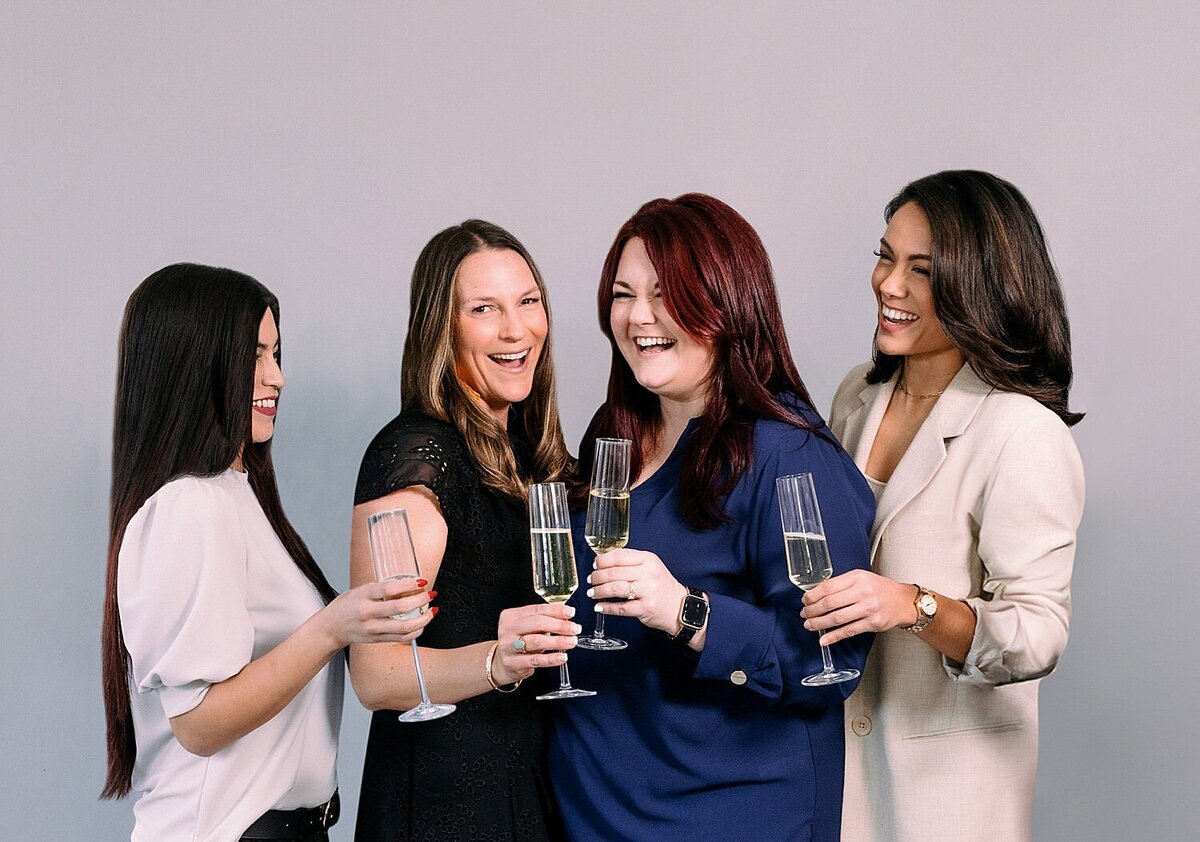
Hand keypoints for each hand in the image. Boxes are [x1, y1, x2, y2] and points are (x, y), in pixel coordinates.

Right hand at [319, 579, 436, 648]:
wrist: (331, 628)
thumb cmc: (346, 606)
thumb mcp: (360, 590)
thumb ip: (380, 588)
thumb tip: (406, 584)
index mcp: (364, 595)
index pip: (390, 588)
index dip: (409, 585)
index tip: (422, 582)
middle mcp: (368, 613)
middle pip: (400, 608)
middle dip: (421, 601)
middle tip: (430, 595)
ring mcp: (373, 628)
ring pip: (404, 627)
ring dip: (423, 619)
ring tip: (432, 611)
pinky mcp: (377, 639)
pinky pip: (402, 638)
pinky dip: (416, 631)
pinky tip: (422, 624)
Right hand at [490, 604, 578, 685]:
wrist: (501, 663)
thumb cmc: (517, 642)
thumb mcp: (527, 628)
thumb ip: (543, 620)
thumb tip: (566, 617)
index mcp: (511, 616)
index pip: (537, 609)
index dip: (556, 610)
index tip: (571, 613)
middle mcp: (508, 629)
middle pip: (537, 623)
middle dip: (560, 625)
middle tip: (575, 629)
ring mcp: (508, 646)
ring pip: (537, 641)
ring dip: (558, 641)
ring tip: (571, 642)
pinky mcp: (512, 663)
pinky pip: (535, 660)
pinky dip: (551, 658)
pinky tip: (562, 657)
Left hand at [586, 548, 685, 634]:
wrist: (680, 607)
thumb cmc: (661, 586)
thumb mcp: (650, 567)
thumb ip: (631, 563)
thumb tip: (603, 562)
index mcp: (648, 560)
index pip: (619, 556)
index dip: (603, 560)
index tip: (594, 564)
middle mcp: (648, 574)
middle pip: (614, 572)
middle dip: (597, 577)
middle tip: (591, 580)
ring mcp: (647, 591)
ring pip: (615, 588)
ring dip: (599, 591)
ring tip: (592, 593)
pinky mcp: (645, 608)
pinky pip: (620, 607)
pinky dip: (607, 608)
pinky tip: (599, 607)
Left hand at [801, 570, 916, 645]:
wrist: (902, 601)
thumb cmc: (880, 589)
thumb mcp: (861, 578)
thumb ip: (841, 584)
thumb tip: (817, 593)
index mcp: (857, 578)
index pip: (828, 587)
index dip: (812, 595)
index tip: (805, 600)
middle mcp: (863, 592)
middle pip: (830, 603)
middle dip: (812, 610)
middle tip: (805, 613)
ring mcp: (868, 608)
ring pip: (837, 618)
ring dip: (819, 623)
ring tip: (809, 624)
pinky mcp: (872, 623)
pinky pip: (848, 631)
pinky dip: (833, 637)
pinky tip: (823, 639)